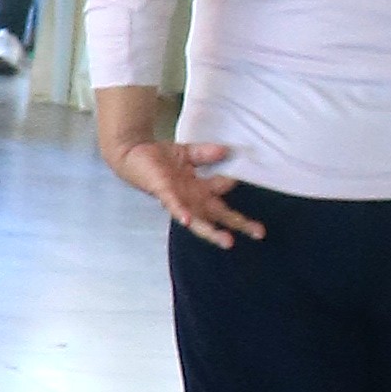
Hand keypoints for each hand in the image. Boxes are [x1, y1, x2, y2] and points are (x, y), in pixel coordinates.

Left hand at [104, 119, 258, 246]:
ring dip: (213, 231)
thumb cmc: (159, 158)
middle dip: (238, 224)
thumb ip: (207, 153)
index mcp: (198, 189)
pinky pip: (174, 206)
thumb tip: (228, 150)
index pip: (224, 191)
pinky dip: (182, 213)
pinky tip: (189, 221)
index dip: (232, 182)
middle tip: (259, 232)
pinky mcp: (164, 192)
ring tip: (228, 241)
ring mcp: (178, 198)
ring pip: (199, 219)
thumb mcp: (188, 153)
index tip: (243, 175)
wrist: (131, 152)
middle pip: (218, 215)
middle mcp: (191, 198)